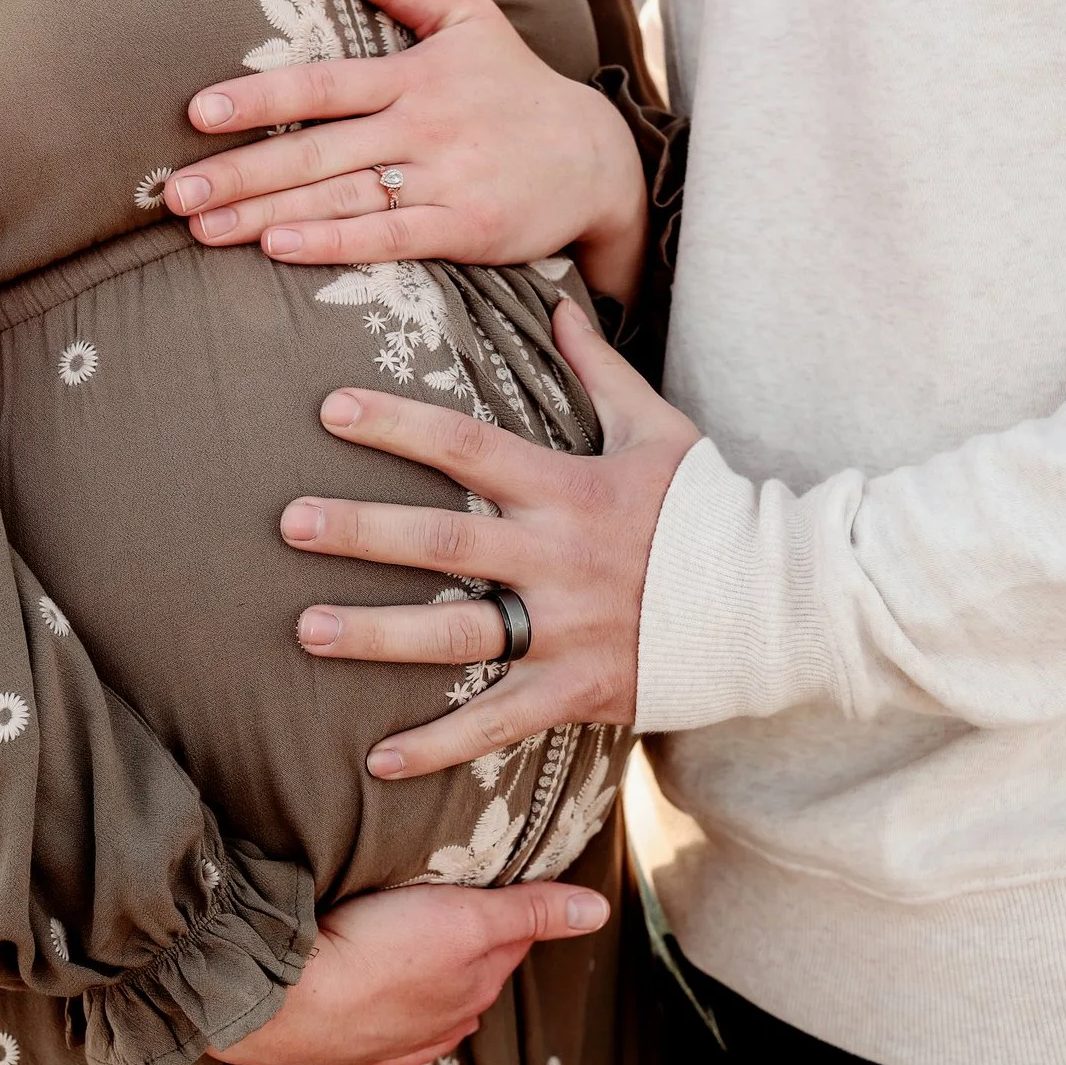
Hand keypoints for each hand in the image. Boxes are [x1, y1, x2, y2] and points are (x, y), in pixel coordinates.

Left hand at [162, 0, 648, 304]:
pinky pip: (390, 237)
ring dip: (266, 214)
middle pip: (315, 149)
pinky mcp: (465, 227)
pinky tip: (281, 248)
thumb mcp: (468, 18)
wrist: (597, 158)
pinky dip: (333, 243)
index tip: (197, 113)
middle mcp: (421, 126)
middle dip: (239, 172)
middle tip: (172, 194)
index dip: (258, 97)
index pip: (321, 84)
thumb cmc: (519, 88)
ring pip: (340, 197)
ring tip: (203, 230)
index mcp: (412, 76)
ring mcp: (443, 178)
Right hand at [211, 879, 610, 1064]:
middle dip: (474, 944)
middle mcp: (450, 1017)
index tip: (499, 883)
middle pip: (477, 972)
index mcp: (479, 981)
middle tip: (455, 906)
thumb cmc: (375, 949)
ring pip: (437, 1004)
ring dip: (433, 979)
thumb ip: (530, 912)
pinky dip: (401, 1017)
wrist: (289, 999)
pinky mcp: (362, 1050)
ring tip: (417, 946)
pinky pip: (397, 1037)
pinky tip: (396, 1005)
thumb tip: (600, 909)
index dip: (510, 907)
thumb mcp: (465, 916)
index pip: (513, 938)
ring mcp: (405, 1039)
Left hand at [283, 297, 699, 777]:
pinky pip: (497, 723)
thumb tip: (561, 301)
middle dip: (365, 531)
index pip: (468, 447)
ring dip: (378, 635)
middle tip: (290, 523)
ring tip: (305, 629)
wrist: (775, 602)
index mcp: (569, 489)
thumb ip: (600, 368)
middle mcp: (559, 559)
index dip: (399, 424)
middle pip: (446, 542)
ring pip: (458, 634)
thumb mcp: (658, 428)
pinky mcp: (579, 691)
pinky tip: (376, 763)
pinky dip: (438, 746)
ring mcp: (567, 630)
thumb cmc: (709, 508)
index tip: (330, 409)